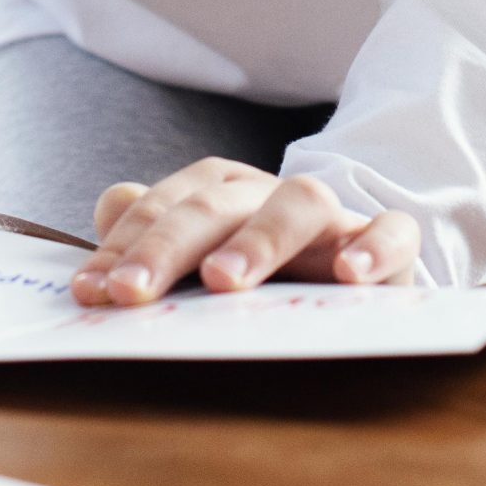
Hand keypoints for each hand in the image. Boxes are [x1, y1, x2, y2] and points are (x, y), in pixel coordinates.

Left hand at [70, 159, 420, 305]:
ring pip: (300, 202)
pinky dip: (375, 247)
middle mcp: (270, 195)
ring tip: (224, 281)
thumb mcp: (205, 252)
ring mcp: (334, 218)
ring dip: (259, 238)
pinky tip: (349, 275)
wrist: (360, 263)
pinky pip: (393, 232)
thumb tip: (108, 206)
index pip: (164, 206)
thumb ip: (153, 231)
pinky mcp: (389, 244)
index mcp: (220, 193)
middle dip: (167, 244)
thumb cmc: (266, 268)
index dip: (125, 246)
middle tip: (130, 291)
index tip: (92, 291)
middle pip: (216, 204)